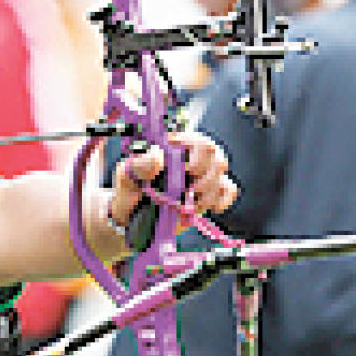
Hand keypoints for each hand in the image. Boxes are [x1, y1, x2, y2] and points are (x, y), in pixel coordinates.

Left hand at [109, 132, 236, 225]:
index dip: (197, 153)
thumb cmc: (130, 187)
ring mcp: (202, 176)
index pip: (198, 141)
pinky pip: (228, 191)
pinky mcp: (208, 194)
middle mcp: (193, 159)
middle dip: (205, 177)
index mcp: (175, 148)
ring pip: (223, 177)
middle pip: (217, 158)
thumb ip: (140, 164)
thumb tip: (159, 156)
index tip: (186, 168)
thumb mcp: (127, 173)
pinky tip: (205, 207)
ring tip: (190, 203)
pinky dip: (221, 200)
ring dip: (208, 193)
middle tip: (189, 190)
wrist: (131, 214)